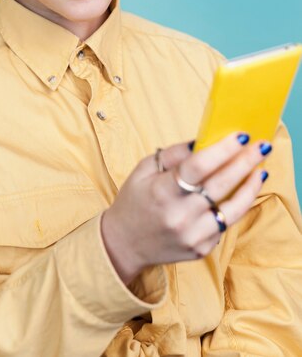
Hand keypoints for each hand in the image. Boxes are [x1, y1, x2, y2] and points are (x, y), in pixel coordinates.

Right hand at [100, 133, 270, 283]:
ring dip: (250, 187)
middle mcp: (179, 215)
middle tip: (261, 146)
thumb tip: (202, 141)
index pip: (198, 166)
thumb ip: (173, 155)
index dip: (223, 150)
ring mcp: (192, 235)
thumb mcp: (143, 170)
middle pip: (221, 184)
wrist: (124, 243)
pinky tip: (242, 192)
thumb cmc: (134, 201)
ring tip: (259, 170)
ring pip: (232, 208)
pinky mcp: (201, 249)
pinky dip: (235, 206)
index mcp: (161, 191)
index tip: (241, 135)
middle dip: (244, 162)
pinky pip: (224, 224)